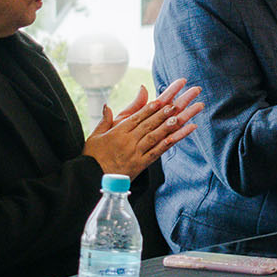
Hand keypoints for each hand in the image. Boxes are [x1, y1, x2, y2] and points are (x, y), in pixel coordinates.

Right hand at [83, 78, 204, 178]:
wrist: (91, 179)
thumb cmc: (92, 157)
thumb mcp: (96, 135)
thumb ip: (105, 119)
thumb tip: (107, 104)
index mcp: (118, 131)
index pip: (139, 115)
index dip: (152, 106)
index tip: (164, 97)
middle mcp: (129, 140)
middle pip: (151, 122)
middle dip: (167, 109)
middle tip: (180, 100)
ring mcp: (136, 152)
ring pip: (156, 134)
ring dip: (172, 123)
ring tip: (185, 113)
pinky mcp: (141, 164)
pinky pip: (159, 151)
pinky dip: (171, 141)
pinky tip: (182, 134)